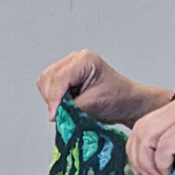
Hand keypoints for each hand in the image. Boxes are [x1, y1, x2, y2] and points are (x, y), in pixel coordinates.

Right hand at [37, 50, 169, 125]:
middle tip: (60, 114)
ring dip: (51, 98)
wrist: (128, 102)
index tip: (54, 115)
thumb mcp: (94, 104)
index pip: (59, 77)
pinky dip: (53, 98)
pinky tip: (66, 105)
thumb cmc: (118, 99)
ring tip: (66, 109)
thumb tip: (55, 113)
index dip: (54, 98)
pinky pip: (50, 86)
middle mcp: (75, 59)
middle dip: (51, 98)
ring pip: (45, 81)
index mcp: (84, 60)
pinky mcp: (67, 76)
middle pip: (48, 78)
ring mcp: (70, 66)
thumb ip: (72, 107)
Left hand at [127, 96, 174, 174]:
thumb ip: (167, 156)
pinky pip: (163, 146)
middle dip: (138, 159)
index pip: (142, 126)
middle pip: (139, 129)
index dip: (136, 152)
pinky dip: (162, 165)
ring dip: (149, 164)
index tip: (144, 174)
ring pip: (147, 136)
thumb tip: (145, 169)